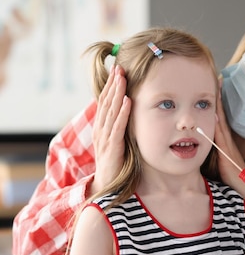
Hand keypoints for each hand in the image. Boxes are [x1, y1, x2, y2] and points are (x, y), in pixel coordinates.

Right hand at [91, 65, 130, 194]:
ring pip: (110, 111)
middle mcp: (101, 130)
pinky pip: (117, 127)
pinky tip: (127, 101)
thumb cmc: (117, 165)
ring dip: (117, 93)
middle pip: (107, 103)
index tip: (118, 70)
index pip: (106, 102)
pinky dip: (122, 113)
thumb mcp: (120, 142)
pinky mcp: (112, 148)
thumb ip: (123, 128)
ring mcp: (105, 139)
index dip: (112, 86)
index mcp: (103, 128)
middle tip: (119, 67)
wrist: (108, 187)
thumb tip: (133, 112)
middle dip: (113, 84)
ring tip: (122, 77)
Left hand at [213, 78, 244, 186]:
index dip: (217, 104)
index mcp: (226, 144)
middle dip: (219, 98)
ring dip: (219, 105)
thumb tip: (205, 146)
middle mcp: (229, 142)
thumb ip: (217, 156)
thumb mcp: (222, 167)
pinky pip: (221, 134)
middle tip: (218, 78)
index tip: (214, 87)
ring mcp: (229, 146)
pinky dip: (218, 122)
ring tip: (217, 87)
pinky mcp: (227, 153)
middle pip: (222, 115)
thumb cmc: (234, 184)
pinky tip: (214, 112)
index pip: (220, 119)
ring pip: (222, 121)